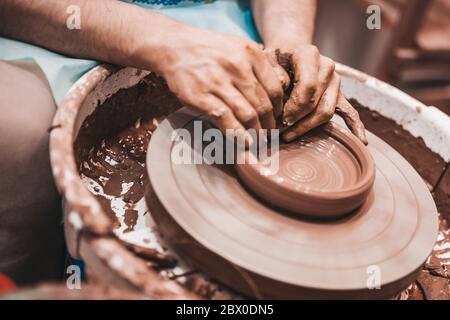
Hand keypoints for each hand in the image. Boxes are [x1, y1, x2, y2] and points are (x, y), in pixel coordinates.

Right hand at [153, 26, 283, 144]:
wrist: (174, 47)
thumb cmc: (211, 51)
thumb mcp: (238, 48)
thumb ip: (258, 66)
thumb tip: (278, 95)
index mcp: (251, 53)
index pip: (275, 89)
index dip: (279, 110)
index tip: (277, 120)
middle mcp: (237, 66)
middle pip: (263, 105)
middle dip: (269, 126)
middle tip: (270, 137)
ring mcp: (217, 81)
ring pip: (247, 114)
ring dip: (256, 134)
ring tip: (259, 143)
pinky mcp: (200, 96)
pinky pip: (225, 119)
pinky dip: (238, 135)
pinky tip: (245, 143)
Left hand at [265, 45, 366, 143]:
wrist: (287, 50)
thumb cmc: (274, 59)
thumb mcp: (266, 61)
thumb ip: (272, 77)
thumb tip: (280, 102)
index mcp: (309, 55)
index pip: (308, 86)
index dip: (294, 107)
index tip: (280, 119)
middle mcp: (326, 66)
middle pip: (316, 102)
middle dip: (297, 121)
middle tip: (278, 132)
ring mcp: (335, 81)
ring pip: (326, 111)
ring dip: (307, 127)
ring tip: (288, 136)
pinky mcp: (338, 94)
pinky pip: (350, 111)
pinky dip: (356, 126)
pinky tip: (361, 140)